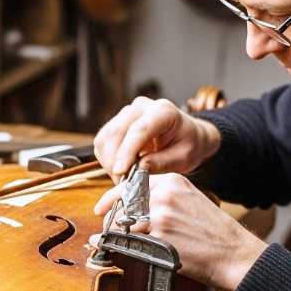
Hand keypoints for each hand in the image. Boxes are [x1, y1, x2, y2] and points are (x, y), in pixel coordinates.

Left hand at [90, 174, 267, 290]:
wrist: (234, 253)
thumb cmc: (215, 234)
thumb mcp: (191, 203)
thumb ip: (165, 201)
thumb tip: (135, 210)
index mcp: (174, 182)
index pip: (133, 184)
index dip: (113, 197)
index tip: (102, 207)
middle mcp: (165, 194)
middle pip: (123, 203)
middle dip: (110, 217)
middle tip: (104, 227)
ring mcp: (161, 214)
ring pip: (122, 222)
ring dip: (112, 233)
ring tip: (110, 241)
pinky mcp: (159, 235)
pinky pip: (127, 240)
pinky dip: (115, 245)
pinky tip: (110, 248)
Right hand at [94, 97, 221, 182]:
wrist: (187, 135)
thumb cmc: (188, 145)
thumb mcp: (184, 157)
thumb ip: (163, 162)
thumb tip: (139, 168)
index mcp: (163, 111)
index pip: (139, 130)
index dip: (126, 151)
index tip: (120, 172)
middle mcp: (142, 106)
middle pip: (116, 132)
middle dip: (114, 160)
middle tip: (122, 183)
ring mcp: (127, 112)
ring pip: (105, 137)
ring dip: (108, 161)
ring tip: (123, 178)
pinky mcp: (117, 122)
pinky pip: (103, 141)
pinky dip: (106, 158)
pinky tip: (121, 168)